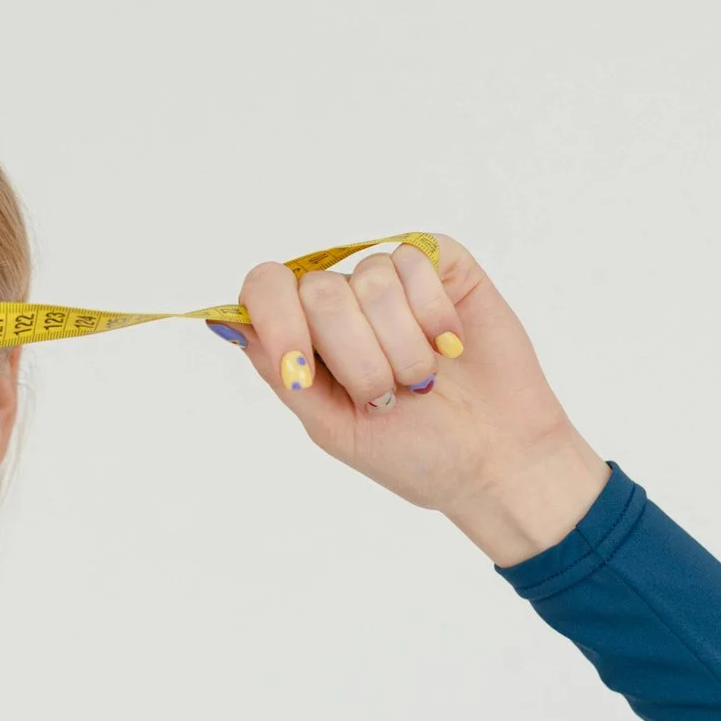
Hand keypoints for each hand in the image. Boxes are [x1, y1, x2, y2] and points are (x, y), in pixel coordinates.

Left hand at [215, 232, 596, 518]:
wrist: (493, 460)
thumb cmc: (413, 450)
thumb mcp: (331, 425)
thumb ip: (283, 373)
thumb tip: (228, 322)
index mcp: (306, 337)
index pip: (265, 289)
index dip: (277, 320)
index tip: (299, 369)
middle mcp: (343, 301)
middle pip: (319, 290)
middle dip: (355, 355)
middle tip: (385, 394)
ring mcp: (391, 280)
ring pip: (371, 280)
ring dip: (401, 346)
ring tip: (421, 378)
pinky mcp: (441, 264)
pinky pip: (416, 260)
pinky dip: (433, 315)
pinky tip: (450, 346)